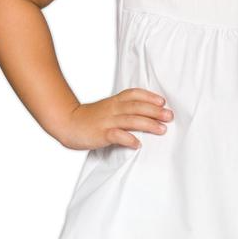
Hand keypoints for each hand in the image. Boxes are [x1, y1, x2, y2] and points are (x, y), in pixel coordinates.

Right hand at [57, 88, 173, 149]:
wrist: (67, 123)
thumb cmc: (91, 118)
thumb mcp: (109, 108)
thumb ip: (125, 108)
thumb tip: (149, 113)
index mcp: (115, 101)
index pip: (134, 94)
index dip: (149, 97)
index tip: (162, 101)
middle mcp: (113, 109)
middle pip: (137, 107)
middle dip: (155, 111)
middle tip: (170, 116)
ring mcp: (107, 121)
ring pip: (130, 120)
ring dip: (148, 124)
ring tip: (162, 129)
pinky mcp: (101, 134)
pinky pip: (117, 136)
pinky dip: (128, 139)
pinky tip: (138, 144)